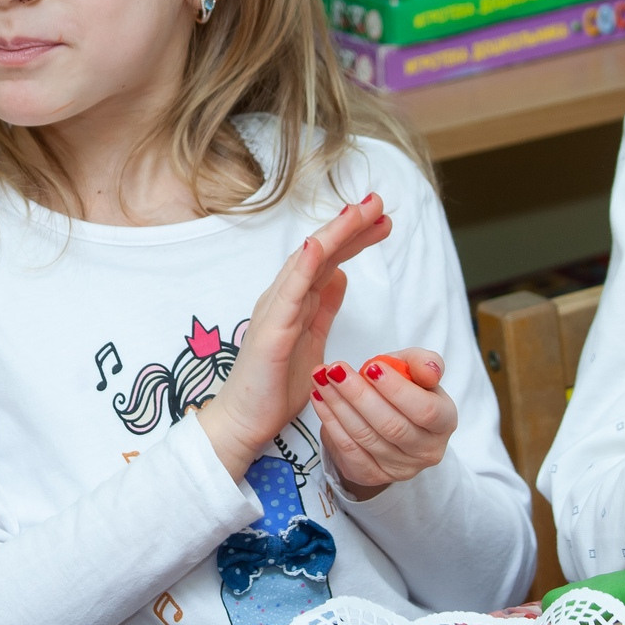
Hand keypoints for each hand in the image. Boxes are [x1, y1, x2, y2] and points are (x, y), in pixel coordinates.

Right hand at [193, 194, 391, 479]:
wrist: (243, 422)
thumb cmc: (273, 386)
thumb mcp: (312, 340)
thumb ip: (323, 307)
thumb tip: (341, 276)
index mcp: (295, 301)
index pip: (328, 259)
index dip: (353, 237)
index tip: (381, 220)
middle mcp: (282, 297)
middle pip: (320, 252)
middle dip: (350, 225)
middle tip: (378, 202)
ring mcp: (274, 310)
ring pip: (306, 262)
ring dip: (334, 234)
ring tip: (360, 212)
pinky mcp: (270, 330)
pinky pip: (289, 292)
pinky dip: (304, 265)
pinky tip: (320, 243)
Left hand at [312, 349, 455, 495]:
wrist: (388, 421)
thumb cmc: (404, 390)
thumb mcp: (415, 370)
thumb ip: (423, 363)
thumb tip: (430, 371)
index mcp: (444, 422)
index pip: (426, 411)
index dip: (398, 390)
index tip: (372, 367)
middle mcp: (427, 450)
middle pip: (391, 426)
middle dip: (359, 395)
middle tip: (336, 370)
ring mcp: (400, 468)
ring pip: (366, 437)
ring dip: (339, 405)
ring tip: (322, 379)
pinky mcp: (373, 475)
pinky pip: (349, 449)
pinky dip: (330, 422)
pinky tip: (319, 399)